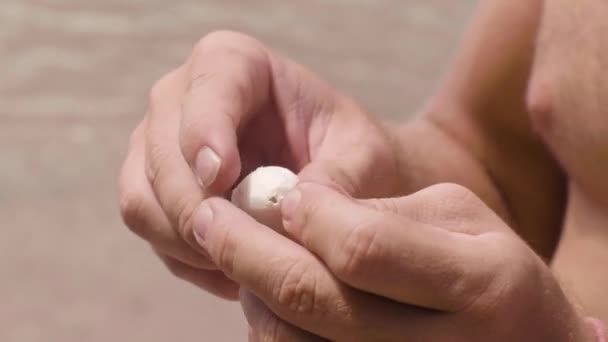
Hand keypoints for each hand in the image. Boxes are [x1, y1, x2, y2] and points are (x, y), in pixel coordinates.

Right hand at [118, 31, 401, 298]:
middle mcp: (182, 98)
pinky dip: (187, 257)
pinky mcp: (153, 188)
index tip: (222, 178)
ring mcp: (159, 144)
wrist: (334, 179)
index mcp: (233, 64)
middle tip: (242, 248)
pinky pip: (149, 229)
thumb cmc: (349, 155)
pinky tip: (233, 268)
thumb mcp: (362, 157)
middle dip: (197, 208)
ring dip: (189, 240)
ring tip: (245, 265)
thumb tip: (287, 210)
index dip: (205, 135)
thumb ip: (338, 176)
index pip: (205, 92)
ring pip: (142, 199)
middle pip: (162, 155)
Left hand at [193, 182, 588, 340]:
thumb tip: (299, 212)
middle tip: (208, 215)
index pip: (363, 247)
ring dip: (250, 289)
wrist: (525, 340)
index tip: (282, 193)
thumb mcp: (460, 217)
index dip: (310, 216)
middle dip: (245, 249)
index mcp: (481, 283)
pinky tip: (265, 293)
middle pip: (314, 299)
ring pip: (292, 340)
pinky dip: (268, 325)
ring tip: (237, 250)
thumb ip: (384, 212)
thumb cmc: (492, 264)